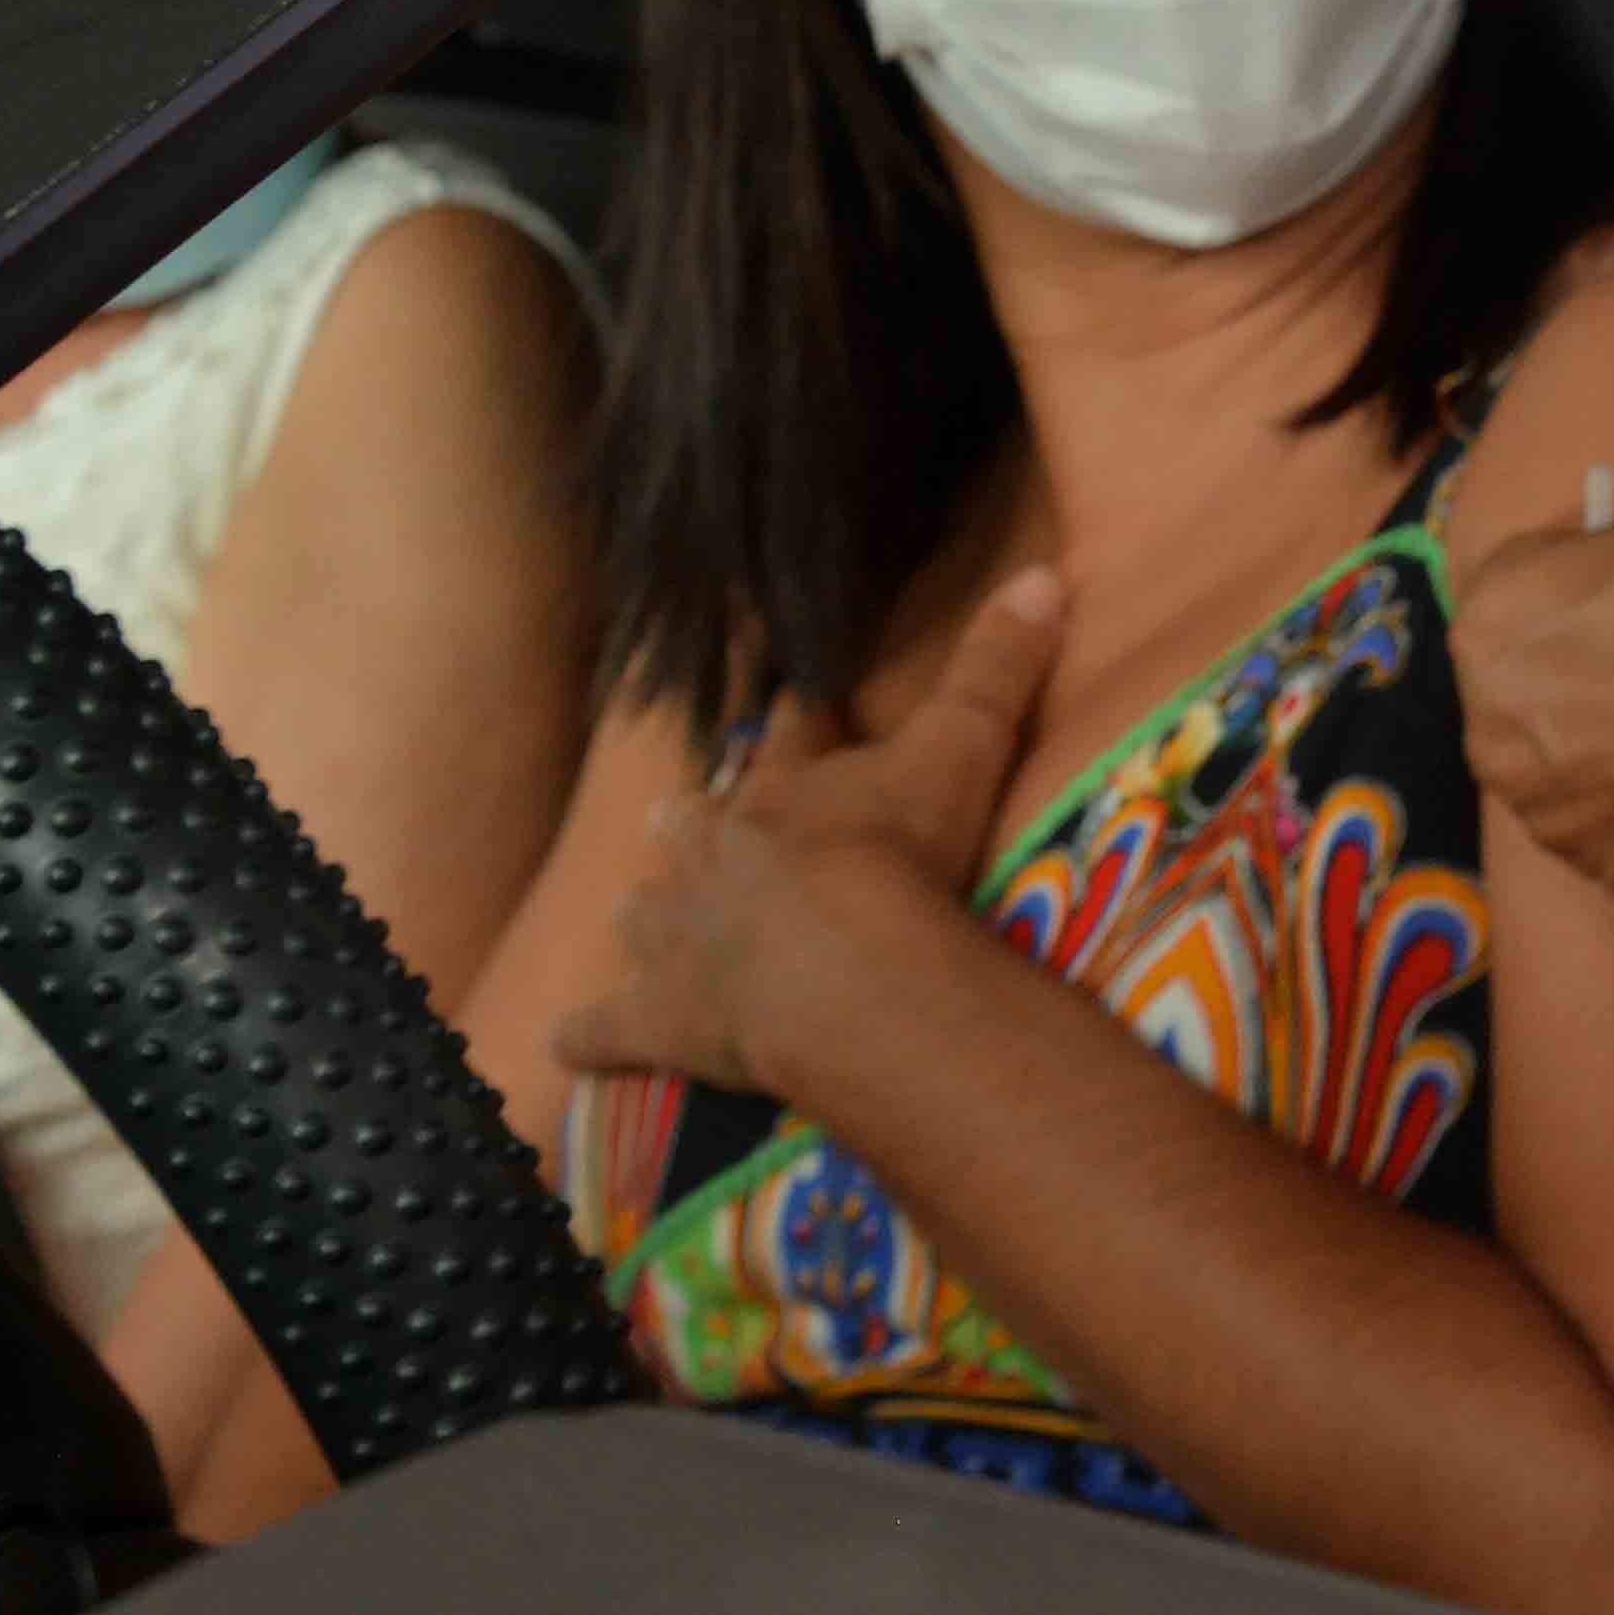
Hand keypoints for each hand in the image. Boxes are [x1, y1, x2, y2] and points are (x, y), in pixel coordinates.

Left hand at [551, 567, 1064, 1097]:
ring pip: (640, 917)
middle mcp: (712, 854)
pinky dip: (587, 1037)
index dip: (801, 717)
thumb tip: (1044, 572)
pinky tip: (569, 1042)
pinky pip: (603, 1033)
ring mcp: (676, 941)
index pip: (792, 734)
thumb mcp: (965, 748)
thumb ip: (998, 667)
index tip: (802, 701)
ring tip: (643, 919)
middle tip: (681, 817)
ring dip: (646, 917)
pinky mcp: (659, 1023)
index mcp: (781, 788)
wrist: (843, 970)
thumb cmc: (901, 854)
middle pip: (689, 824)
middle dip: (690, 821)